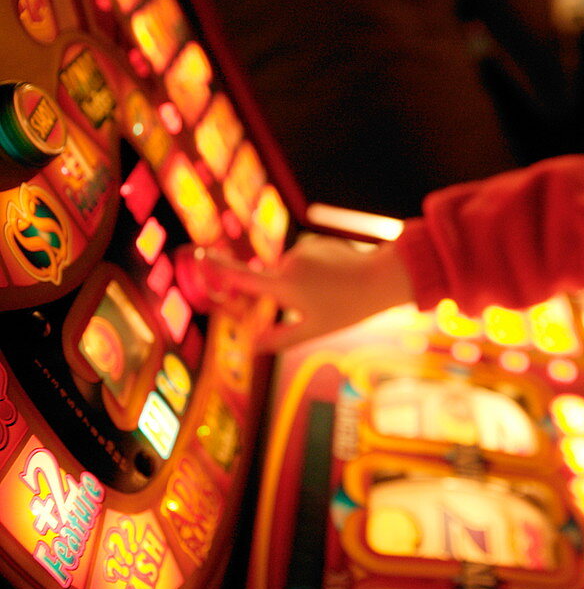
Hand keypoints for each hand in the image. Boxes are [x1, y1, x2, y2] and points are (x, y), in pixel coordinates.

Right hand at [187, 235, 412, 351]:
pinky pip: (304, 258)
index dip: (217, 268)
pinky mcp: (315, 241)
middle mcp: (288, 263)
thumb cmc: (347, 309)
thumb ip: (279, 338)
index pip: (242, 277)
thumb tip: (251, 348)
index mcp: (284, 286)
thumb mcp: (313, 330)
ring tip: (330, 291)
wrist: (381, 279)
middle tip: (315, 303)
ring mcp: (302, 249)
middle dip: (283, 293)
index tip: (198, 256)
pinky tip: (334, 276)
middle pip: (271, 282)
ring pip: (289, 270)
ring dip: (300, 281)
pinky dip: (312, 268)